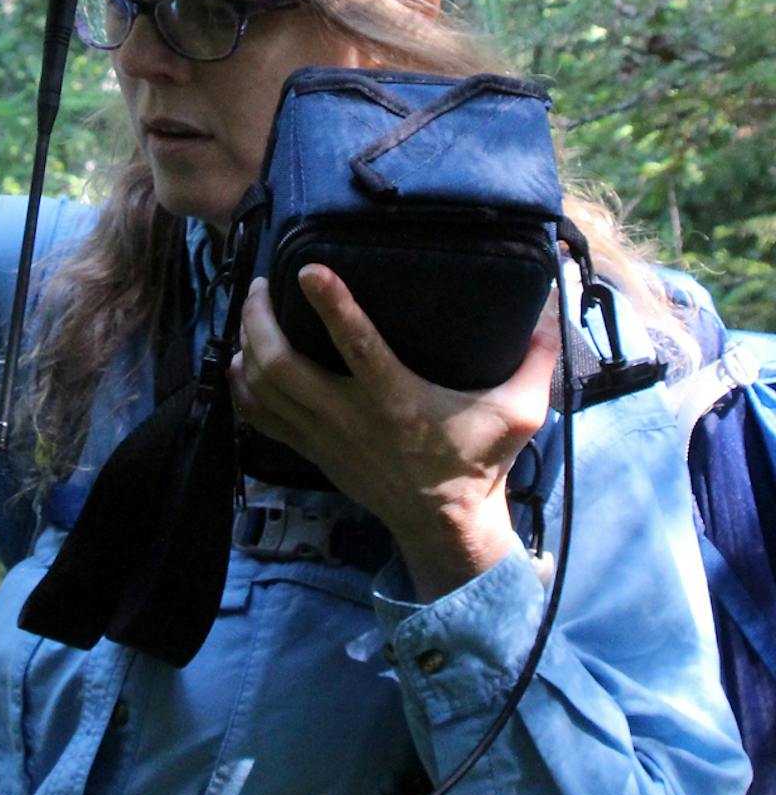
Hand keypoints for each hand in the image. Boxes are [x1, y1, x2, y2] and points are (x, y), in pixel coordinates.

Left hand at [229, 266, 559, 601]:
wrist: (444, 525)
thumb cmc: (479, 461)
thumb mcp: (522, 412)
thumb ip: (539, 354)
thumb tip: (555, 297)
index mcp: (398, 402)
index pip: (358, 347)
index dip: (332, 307)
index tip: (309, 268)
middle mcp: (351, 418)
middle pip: (282, 365)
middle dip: (261, 320)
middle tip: (263, 284)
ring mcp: (324, 437)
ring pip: (262, 386)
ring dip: (247, 343)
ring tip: (251, 309)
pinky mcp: (309, 451)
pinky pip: (257, 416)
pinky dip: (241, 384)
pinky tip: (240, 357)